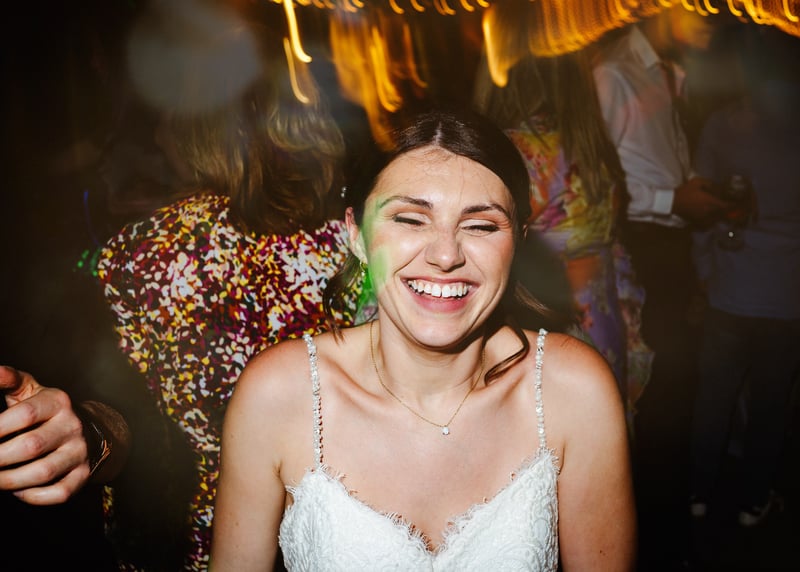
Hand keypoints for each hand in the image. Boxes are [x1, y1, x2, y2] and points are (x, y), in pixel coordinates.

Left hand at [0, 366, 91, 504]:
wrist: (88, 430)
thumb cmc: (45, 411)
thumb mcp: (30, 390)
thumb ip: (9, 380)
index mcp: (58, 401)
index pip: (24, 415)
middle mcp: (73, 426)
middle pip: (31, 447)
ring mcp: (80, 452)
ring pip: (42, 473)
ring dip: (8, 481)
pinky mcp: (83, 475)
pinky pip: (57, 493)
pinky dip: (32, 496)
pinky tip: (18, 489)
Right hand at [672, 177, 732, 226]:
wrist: (672, 202)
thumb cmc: (685, 191)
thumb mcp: (698, 182)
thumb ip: (711, 184)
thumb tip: (721, 187)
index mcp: (712, 202)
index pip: (729, 206)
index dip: (737, 205)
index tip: (742, 202)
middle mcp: (710, 213)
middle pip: (726, 215)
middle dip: (732, 211)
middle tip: (736, 208)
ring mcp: (704, 219)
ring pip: (719, 220)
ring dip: (723, 216)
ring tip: (725, 212)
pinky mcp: (699, 222)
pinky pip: (710, 224)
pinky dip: (714, 221)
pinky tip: (713, 217)